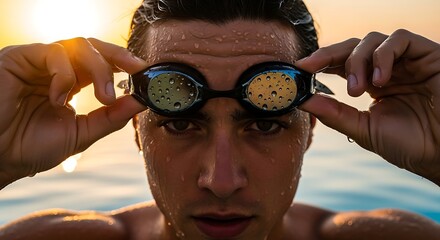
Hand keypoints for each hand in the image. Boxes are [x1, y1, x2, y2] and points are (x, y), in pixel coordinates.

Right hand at [0, 38, 146, 187]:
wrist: (0, 159)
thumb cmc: (33, 147)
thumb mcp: (82, 133)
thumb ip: (110, 118)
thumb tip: (140, 102)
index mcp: (71, 83)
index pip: (101, 63)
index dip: (124, 63)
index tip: (145, 72)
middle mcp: (56, 69)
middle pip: (93, 48)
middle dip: (118, 56)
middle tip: (136, 70)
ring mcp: (38, 62)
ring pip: (78, 46)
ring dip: (99, 69)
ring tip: (103, 97)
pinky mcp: (20, 58)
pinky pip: (53, 53)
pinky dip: (65, 74)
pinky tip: (60, 97)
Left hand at [296, 30, 439, 184]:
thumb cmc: (408, 144)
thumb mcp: (362, 128)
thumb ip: (334, 113)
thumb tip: (302, 100)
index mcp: (371, 84)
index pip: (341, 64)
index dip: (319, 62)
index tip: (297, 70)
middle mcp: (387, 69)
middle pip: (351, 47)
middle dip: (328, 55)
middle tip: (310, 68)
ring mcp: (406, 61)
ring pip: (372, 39)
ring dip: (357, 60)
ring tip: (356, 89)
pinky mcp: (427, 54)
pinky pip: (399, 39)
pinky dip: (383, 55)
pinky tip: (379, 80)